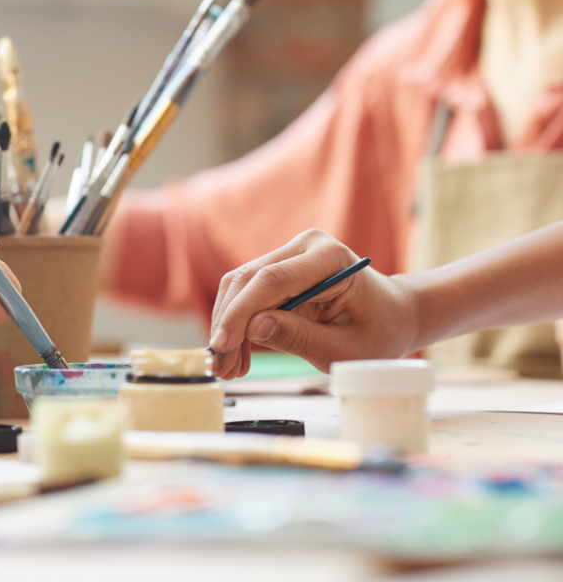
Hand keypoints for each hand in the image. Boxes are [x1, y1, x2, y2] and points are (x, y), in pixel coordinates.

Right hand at [208, 229, 420, 376]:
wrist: (394, 314)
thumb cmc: (378, 332)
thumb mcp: (344, 348)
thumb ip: (299, 337)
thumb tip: (253, 329)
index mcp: (330, 258)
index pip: (272, 280)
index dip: (241, 313)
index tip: (222, 345)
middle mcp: (306, 245)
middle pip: (248, 279)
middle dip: (228, 324)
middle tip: (220, 367)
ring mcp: (291, 253)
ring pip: (241, 286)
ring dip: (229, 326)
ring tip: (229, 368)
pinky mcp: (281, 266)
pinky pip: (248, 292)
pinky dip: (238, 323)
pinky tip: (238, 354)